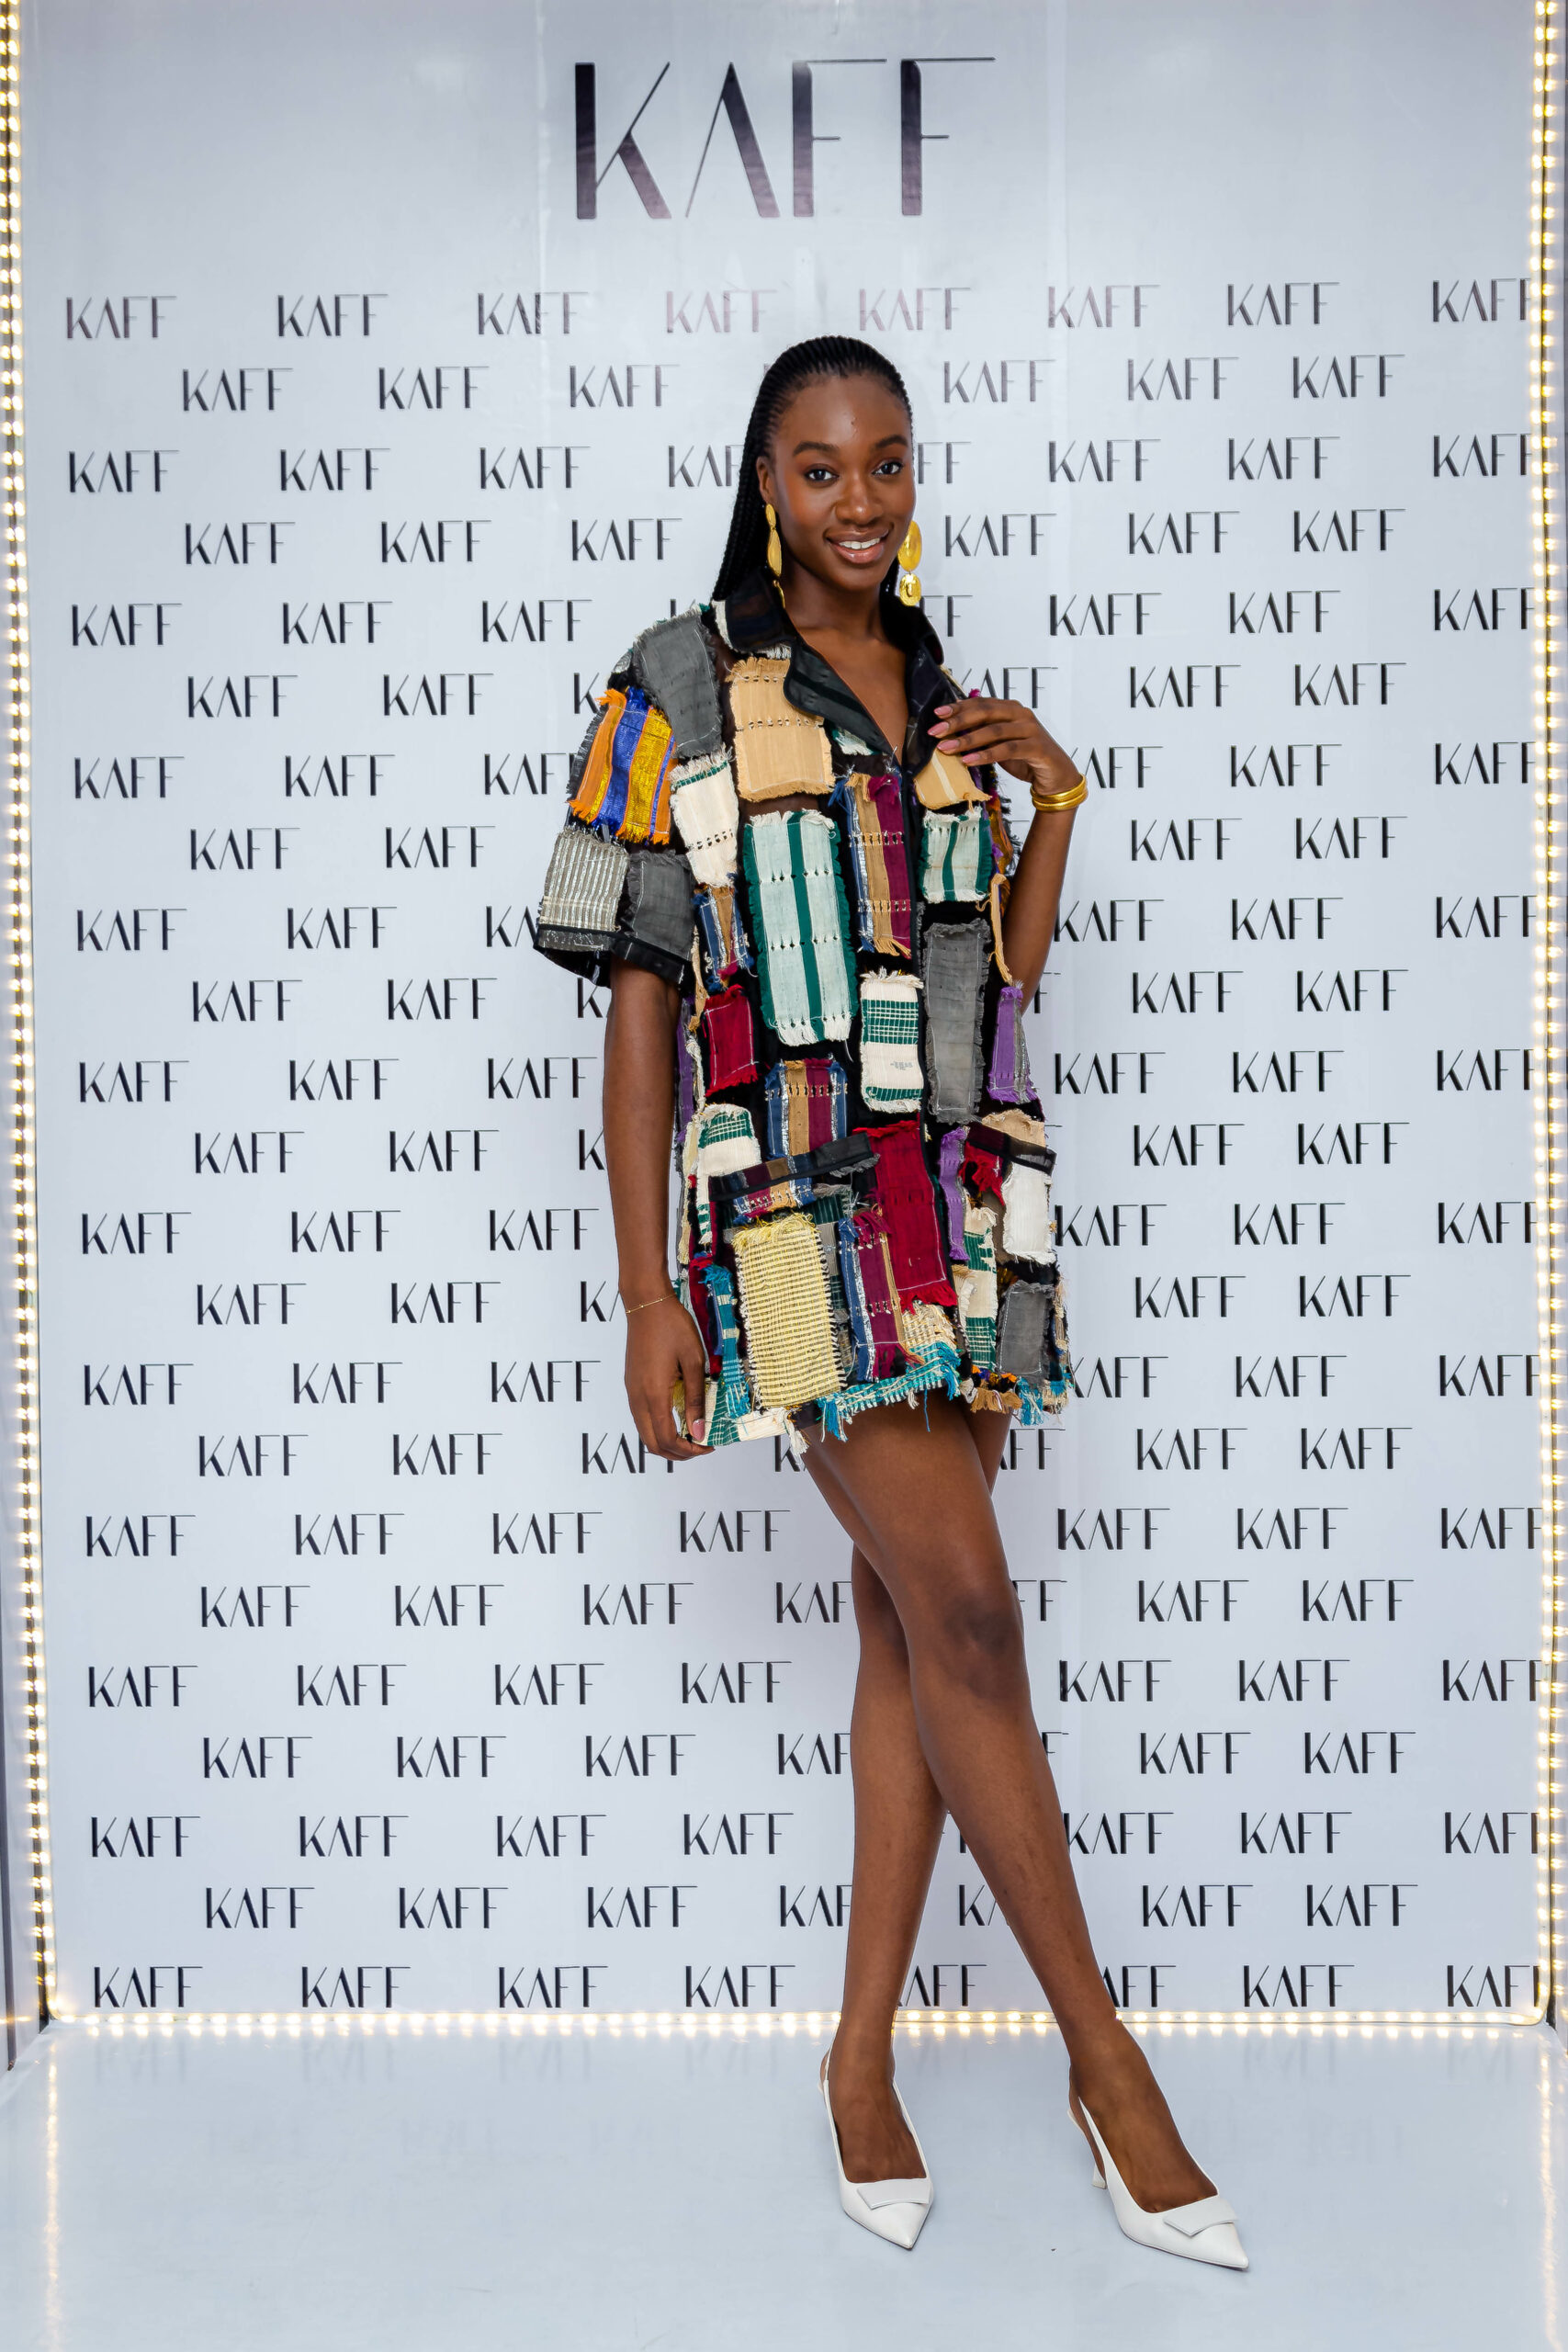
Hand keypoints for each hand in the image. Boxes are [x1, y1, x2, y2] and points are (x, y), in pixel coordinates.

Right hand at [624, 1294, 711, 1460]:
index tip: (708, 1445)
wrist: (647, 1304)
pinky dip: (658, 1426)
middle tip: (700, 1445)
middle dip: (677, 1452)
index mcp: (654, 1394)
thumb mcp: (694, 1362)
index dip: (689, 1450)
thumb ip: (696, 1399)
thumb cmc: (673, 1327)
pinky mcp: (631, 1384)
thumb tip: (699, 1431)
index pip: (667, 1439)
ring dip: (666, 1440)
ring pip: (644, 1432)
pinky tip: (677, 1415)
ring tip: (691, 1432)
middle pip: (652, 1444)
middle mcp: (638, 1398)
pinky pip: (641, 1416)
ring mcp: (631, 1391)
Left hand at [929, 696, 1076, 794]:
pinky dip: (985, 755)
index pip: (981, 703)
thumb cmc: (1025, 758)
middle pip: (985, 712)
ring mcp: (1030, 729)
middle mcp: (1021, 714)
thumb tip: (951, 734)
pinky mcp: (1036, 747)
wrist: (1055, 776)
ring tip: (946, 748)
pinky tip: (968, 760)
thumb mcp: (999, 744)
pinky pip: (1006, 749)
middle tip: (936, 731)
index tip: (937, 715)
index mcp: (1011, 708)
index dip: (958, 708)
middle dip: (958, 721)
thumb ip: (982, 735)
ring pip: (994, 731)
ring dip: (967, 740)